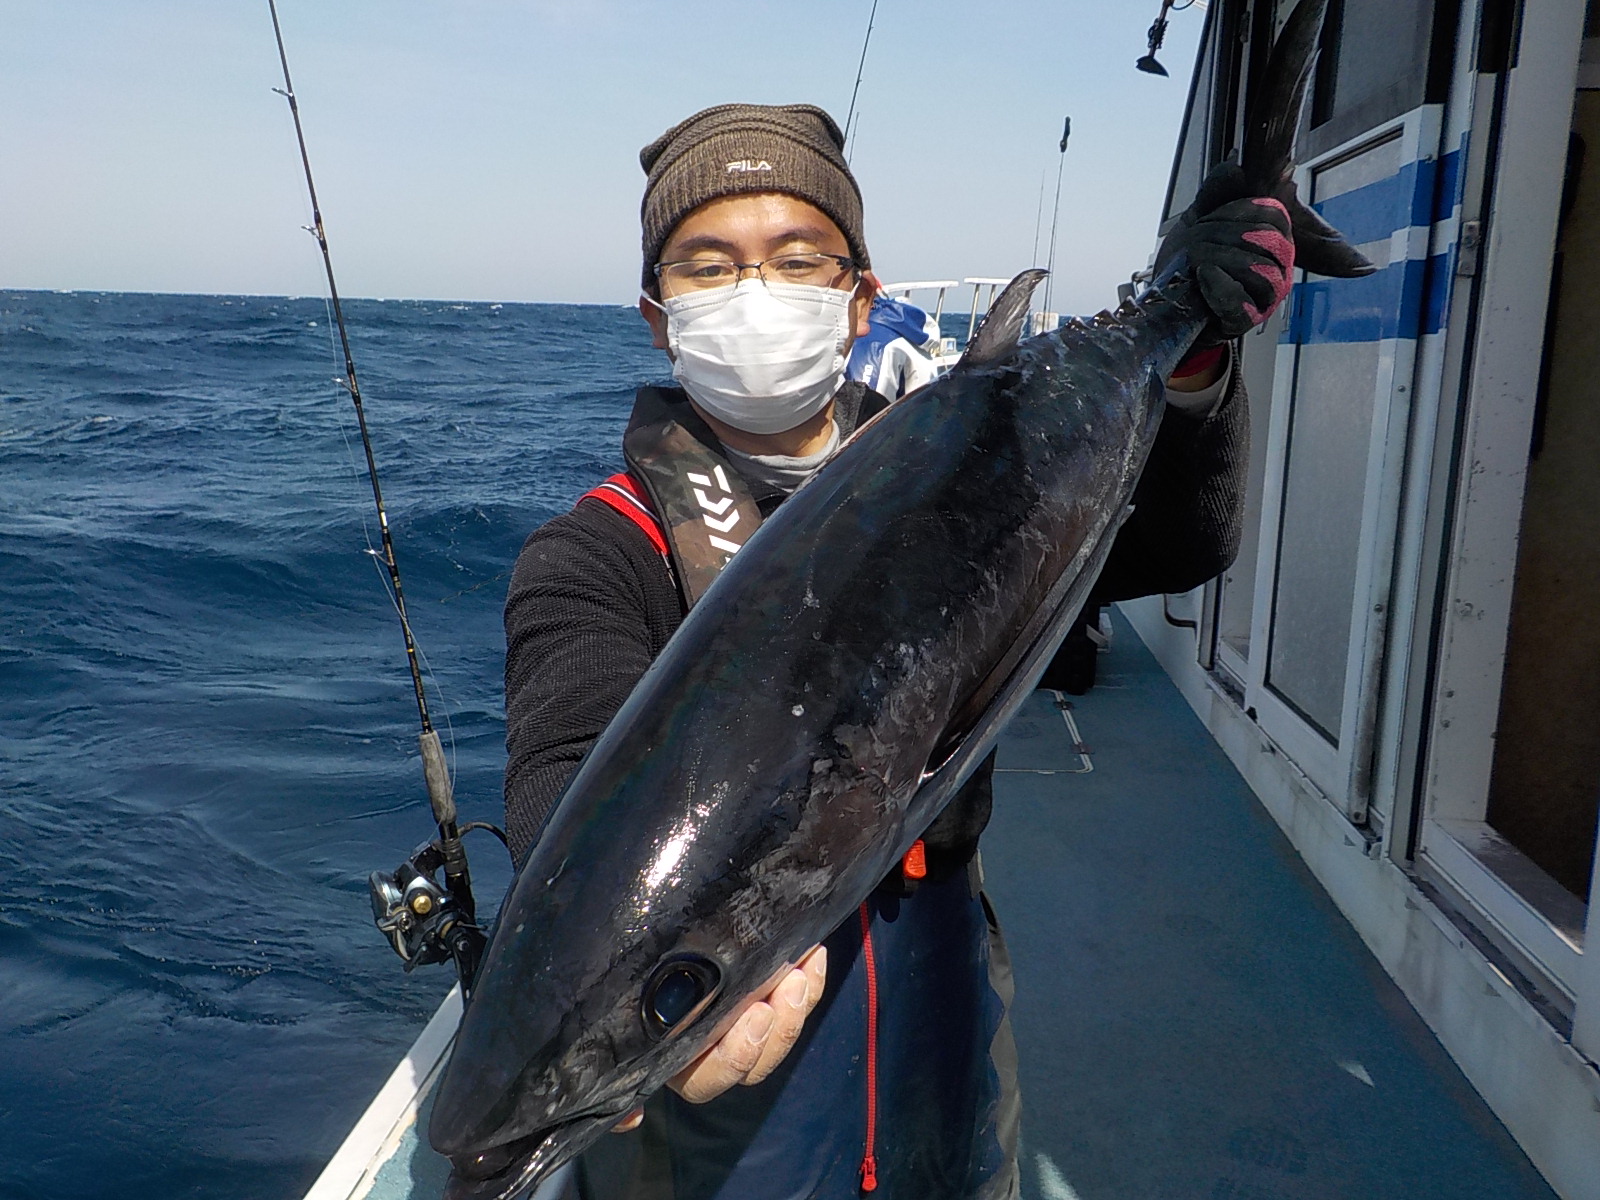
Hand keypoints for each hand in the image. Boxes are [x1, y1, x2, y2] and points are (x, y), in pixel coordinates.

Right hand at [610, 945, 827, 1130]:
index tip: (754, 1015)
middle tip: (785, 987)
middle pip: (755, 1061)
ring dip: (796, 1007)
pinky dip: (809, 981)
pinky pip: (796, 1001)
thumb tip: (630, 1121)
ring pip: (779, 1034)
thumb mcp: (610, 1004)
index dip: (735, 1058)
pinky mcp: (767, 992)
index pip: (706, 1079)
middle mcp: (711, 1047)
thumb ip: (610, 1054)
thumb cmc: (619, 975)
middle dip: (776, 1029)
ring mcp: (742, 1020)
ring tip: (800, 969)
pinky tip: (812, 951)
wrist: (633, 927)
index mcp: (673, 1055)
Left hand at [1155, 162, 1294, 341]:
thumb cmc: (1189, 264)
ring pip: (1260, 271)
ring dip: (1221, 259)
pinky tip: (1205, 275)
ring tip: (1196, 262)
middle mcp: (1276, 269)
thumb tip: (1235, 165)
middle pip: (1269, 240)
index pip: (1275, 216)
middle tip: (1197, 243)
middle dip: (1225, 234)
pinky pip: (1240, 302)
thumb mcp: (1199, 220)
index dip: (1240, 210)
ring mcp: (1263, 299)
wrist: (1166, 303)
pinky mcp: (1243, 322)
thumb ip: (1217, 192)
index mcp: (1272, 241)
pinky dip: (1221, 286)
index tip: (1210, 217)